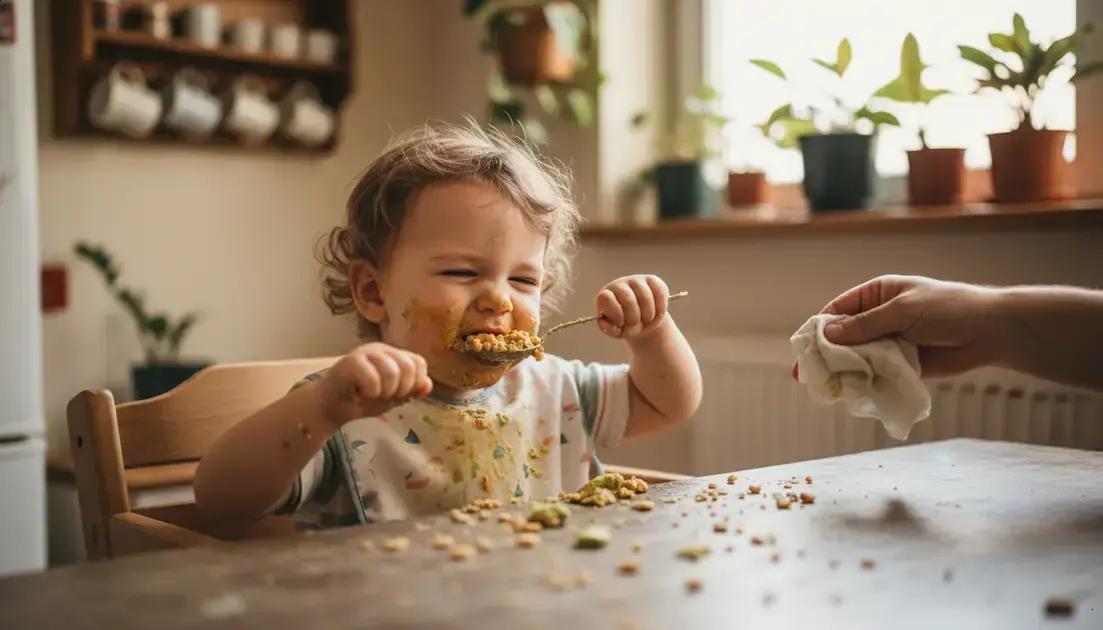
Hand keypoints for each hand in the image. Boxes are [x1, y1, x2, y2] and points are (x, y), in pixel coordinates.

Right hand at [319, 343, 431, 425]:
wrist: (333, 406)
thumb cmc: (363, 399)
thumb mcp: (394, 398)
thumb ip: (412, 391)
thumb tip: (428, 385)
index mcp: (394, 355)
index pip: (419, 362)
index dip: (416, 382)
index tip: (402, 394)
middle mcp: (381, 350)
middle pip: (409, 366)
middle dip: (403, 389)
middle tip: (388, 396)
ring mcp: (365, 353)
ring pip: (392, 371)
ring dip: (386, 391)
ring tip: (375, 395)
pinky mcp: (350, 362)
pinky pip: (372, 377)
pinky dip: (372, 392)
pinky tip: (361, 394)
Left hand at [595, 275, 670, 339]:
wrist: (642, 320)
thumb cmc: (626, 326)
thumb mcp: (617, 331)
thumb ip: (609, 329)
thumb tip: (602, 323)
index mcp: (605, 296)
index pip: (606, 298)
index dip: (615, 313)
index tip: (621, 323)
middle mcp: (619, 284)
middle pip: (628, 300)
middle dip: (634, 318)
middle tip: (636, 324)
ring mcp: (636, 280)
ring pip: (645, 296)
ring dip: (649, 314)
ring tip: (647, 320)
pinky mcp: (652, 280)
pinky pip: (660, 293)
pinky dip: (661, 307)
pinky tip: (657, 313)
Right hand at [793, 275, 1000, 378]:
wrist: (990, 331)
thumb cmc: (948, 309)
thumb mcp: (902, 311)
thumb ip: (865, 325)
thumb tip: (828, 333)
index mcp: (876, 295)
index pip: (837, 311)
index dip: (818, 329)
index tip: (802, 348)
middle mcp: (879, 318)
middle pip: (843, 337)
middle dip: (826, 355)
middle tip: (806, 376)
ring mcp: (891, 342)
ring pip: (858, 358)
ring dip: (845, 371)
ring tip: (827, 388)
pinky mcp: (903, 364)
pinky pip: (877, 373)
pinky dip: (866, 382)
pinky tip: (853, 392)